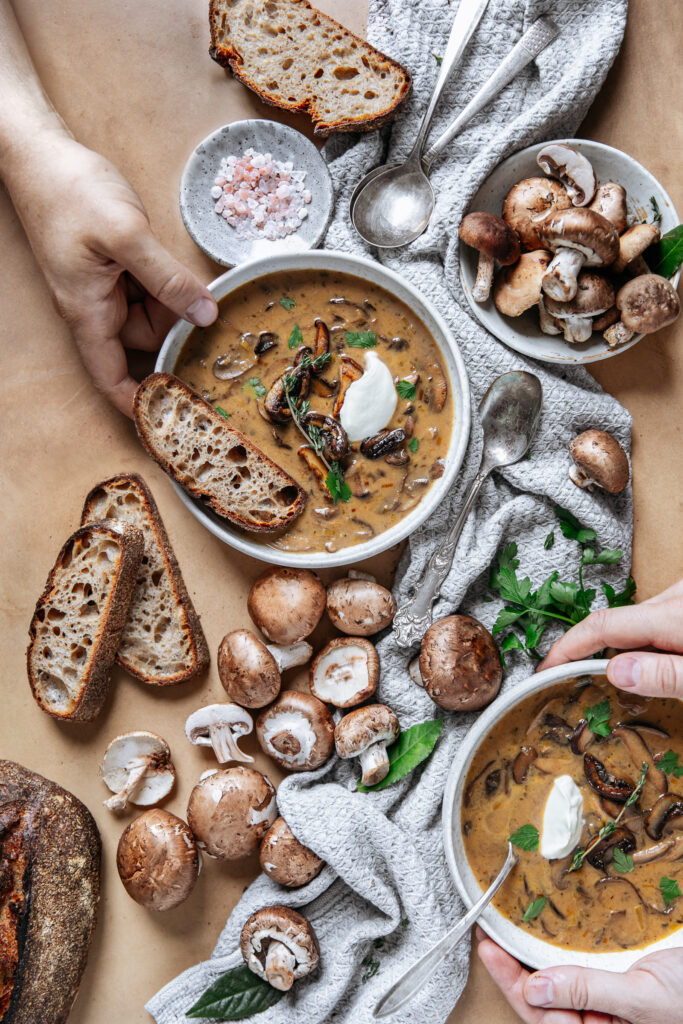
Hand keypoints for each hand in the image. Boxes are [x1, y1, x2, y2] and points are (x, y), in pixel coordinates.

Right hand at [6, 131, 216, 414]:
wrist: (42, 153)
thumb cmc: (69, 192)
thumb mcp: (126, 235)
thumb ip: (168, 278)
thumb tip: (205, 314)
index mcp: (88, 311)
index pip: (110, 378)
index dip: (139, 402)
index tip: (173, 415)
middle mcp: (95, 307)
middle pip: (144, 340)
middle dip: (174, 331)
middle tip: (208, 317)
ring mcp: (105, 287)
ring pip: (151, 313)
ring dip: (174, 302)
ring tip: (194, 283)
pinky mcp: (115, 269)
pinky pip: (148, 289)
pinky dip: (167, 284)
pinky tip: (180, 270)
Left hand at [477, 928, 682, 1023]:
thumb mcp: (642, 997)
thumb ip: (587, 992)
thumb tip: (534, 988)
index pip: (541, 1015)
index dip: (511, 983)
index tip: (488, 952)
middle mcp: (599, 1022)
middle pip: (544, 999)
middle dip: (514, 969)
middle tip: (488, 935)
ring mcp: (606, 1003)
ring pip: (558, 982)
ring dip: (532, 958)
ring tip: (507, 932)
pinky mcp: (615, 981)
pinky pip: (579, 970)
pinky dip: (558, 951)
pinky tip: (544, 936)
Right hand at [539, 578, 682, 697]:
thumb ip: (664, 676)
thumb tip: (615, 672)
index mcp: (674, 616)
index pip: (603, 626)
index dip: (568, 647)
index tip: (546, 670)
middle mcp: (674, 599)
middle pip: (615, 624)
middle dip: (591, 653)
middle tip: (572, 682)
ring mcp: (680, 598)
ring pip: (635, 623)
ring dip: (622, 651)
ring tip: (610, 680)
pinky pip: (652, 622)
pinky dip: (642, 645)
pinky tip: (650, 667)